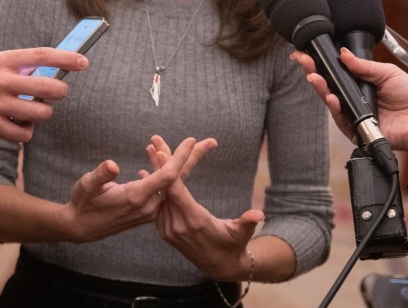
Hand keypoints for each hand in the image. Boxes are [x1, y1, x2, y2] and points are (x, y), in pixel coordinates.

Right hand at [0, 47, 88, 140]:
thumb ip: (19, 67)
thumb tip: (54, 72)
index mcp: (2, 61)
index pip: (41, 56)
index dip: (66, 59)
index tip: (83, 62)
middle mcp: (0, 81)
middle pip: (47, 87)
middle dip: (60, 91)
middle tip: (59, 92)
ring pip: (40, 113)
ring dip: (44, 113)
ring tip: (34, 110)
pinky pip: (24, 134)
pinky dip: (27, 131)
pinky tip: (20, 125)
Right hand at [58, 137, 198, 242]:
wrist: (80, 228)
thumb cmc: (82, 203)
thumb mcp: (86, 186)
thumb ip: (100, 176)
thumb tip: (112, 164)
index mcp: (136, 197)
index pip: (166, 176)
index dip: (179, 158)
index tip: (191, 140)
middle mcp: (147, 205)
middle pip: (176, 179)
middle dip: (192, 158)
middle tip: (210, 142)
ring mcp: (148, 209)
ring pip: (170, 183)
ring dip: (177, 162)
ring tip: (190, 144)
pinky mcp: (147, 210)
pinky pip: (162, 188)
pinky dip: (164, 170)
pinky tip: (159, 156)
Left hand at [144, 136, 261, 280]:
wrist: (219, 267)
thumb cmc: (234, 245)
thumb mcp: (242, 234)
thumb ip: (248, 223)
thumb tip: (259, 215)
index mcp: (194, 221)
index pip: (177, 192)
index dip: (169, 172)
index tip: (162, 153)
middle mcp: (177, 225)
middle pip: (165, 188)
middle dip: (160, 163)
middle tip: (154, 141)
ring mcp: (168, 228)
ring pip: (159, 194)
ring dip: (155, 171)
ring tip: (151, 148)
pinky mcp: (164, 230)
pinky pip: (157, 203)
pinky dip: (154, 186)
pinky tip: (148, 170)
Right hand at [291, 50, 407, 160]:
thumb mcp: (388, 73)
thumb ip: (364, 66)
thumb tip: (343, 54)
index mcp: (363, 83)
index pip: (338, 73)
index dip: (322, 64)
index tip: (308, 54)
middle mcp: (356, 99)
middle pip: (329, 86)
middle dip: (315, 73)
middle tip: (305, 62)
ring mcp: (355, 114)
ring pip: (331, 102)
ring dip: (321, 89)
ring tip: (314, 77)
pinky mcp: (356, 130)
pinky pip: (341, 119)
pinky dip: (335, 108)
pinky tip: (331, 97)